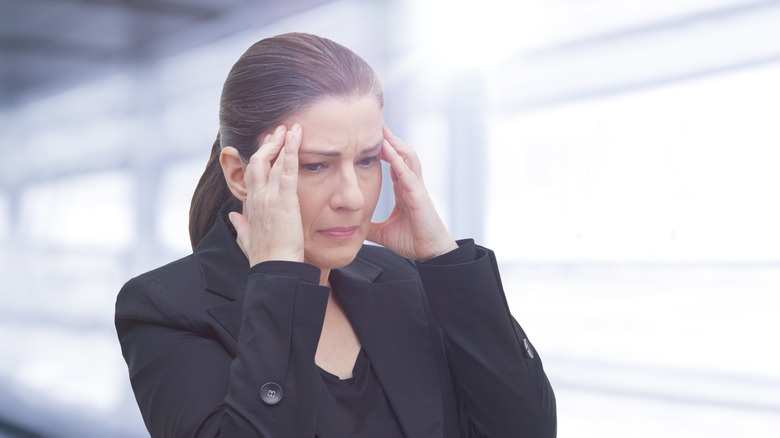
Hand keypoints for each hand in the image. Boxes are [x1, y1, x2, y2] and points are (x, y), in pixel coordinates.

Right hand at [229, 124, 304, 266]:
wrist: (274, 269)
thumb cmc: (265, 258)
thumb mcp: (247, 240)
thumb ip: (240, 226)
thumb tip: (233, 217)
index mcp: (250, 206)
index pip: (251, 174)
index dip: (259, 158)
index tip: (266, 146)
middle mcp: (256, 197)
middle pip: (257, 162)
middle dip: (268, 144)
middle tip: (278, 130)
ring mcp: (268, 197)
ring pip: (271, 161)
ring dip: (281, 142)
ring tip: (291, 127)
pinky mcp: (283, 199)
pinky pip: (287, 169)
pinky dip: (292, 150)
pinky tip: (296, 136)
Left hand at [367, 125, 457, 260]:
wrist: (430, 254)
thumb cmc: (412, 241)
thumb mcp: (383, 232)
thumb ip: (370, 226)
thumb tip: (353, 226)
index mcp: (404, 190)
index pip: (393, 163)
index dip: (383, 149)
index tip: (368, 136)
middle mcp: (411, 185)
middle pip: (401, 154)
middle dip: (389, 139)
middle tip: (374, 123)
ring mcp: (417, 188)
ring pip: (407, 158)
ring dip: (395, 144)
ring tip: (382, 130)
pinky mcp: (419, 196)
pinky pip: (408, 174)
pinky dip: (399, 161)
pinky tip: (389, 150)